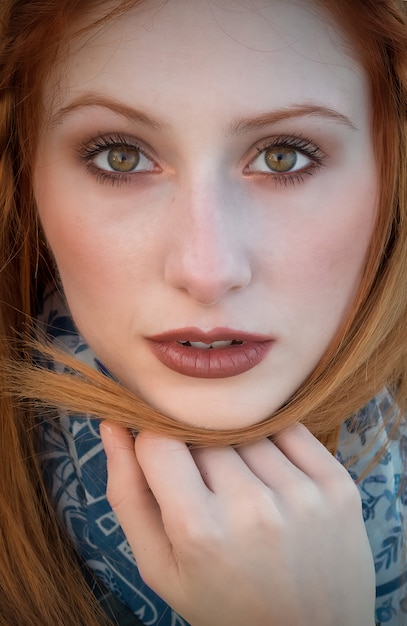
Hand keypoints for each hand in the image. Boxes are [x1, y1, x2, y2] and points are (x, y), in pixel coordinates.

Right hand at [100, 422, 375, 625]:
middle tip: (208, 486)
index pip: (158, 441)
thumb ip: (127, 494)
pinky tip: (273, 476)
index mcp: (199, 531)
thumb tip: (113, 424)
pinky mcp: (337, 484)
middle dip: (196, 449)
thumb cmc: (224, 602)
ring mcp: (301, 494)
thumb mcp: (160, 566)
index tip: (164, 459)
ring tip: (243, 488)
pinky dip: (273, 440)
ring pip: (246, 427)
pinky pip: (290, 429)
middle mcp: (252, 507)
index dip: (155, 445)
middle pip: (204, 432)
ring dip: (236, 445)